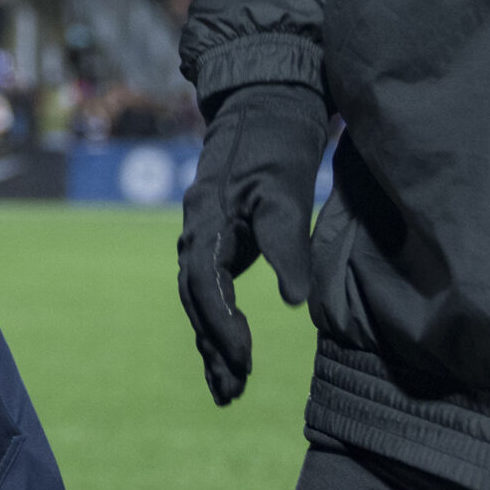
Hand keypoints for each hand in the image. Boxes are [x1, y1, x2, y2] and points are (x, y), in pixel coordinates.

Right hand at [176, 81, 327, 405]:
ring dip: (212, 340)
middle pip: (195, 298)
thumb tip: (295, 303)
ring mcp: (203, 230)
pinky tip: (229, 347)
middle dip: (213, 345)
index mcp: (206, 216)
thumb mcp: (288, 189)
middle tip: (234, 391)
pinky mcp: (218, 233)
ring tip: (229, 387)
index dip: (223, 325)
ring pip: (198, 296)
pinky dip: (217, 318)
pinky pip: (209, 284)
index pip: (205, 284)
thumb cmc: (280, 142)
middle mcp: (196, 226)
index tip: (246, 360)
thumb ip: (287, 244)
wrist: (266, 99)